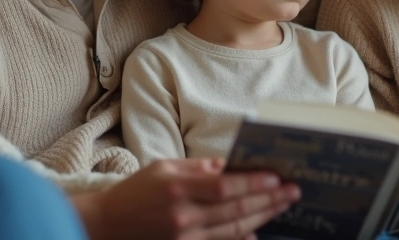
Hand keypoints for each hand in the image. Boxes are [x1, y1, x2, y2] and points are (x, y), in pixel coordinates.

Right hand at [74, 158, 300, 239]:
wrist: (105, 227)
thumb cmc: (133, 193)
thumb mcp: (161, 168)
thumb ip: (196, 167)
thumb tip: (227, 165)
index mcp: (177, 189)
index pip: (224, 187)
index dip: (253, 183)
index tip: (276, 177)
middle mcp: (183, 216)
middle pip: (236, 210)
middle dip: (268, 200)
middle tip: (292, 192)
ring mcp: (184, 238)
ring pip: (233, 230)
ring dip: (262, 217)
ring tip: (282, 206)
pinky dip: (241, 239)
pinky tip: (257, 231)